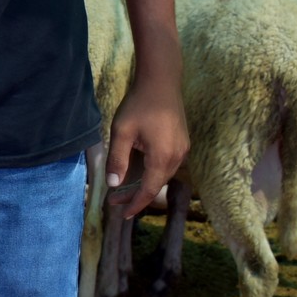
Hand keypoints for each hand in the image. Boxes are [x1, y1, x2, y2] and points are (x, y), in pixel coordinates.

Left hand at [105, 83, 188, 220]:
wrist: (161, 81)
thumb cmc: (139, 104)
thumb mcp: (121, 132)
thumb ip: (117, 160)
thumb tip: (114, 184)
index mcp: (163, 158)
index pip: (149, 191)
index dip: (135, 204)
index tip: (122, 214)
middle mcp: (177, 157)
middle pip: (157, 186)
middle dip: (135, 196)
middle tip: (114, 201)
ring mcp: (182, 150)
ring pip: (162, 176)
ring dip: (144, 185)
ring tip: (122, 189)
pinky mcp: (182, 143)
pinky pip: (167, 166)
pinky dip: (153, 174)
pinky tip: (139, 172)